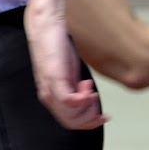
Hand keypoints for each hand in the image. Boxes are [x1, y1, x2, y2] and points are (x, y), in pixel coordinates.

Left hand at [24, 8, 106, 130]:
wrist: (46, 25)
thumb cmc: (57, 46)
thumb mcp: (68, 71)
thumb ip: (75, 87)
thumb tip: (88, 98)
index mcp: (52, 97)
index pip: (70, 123)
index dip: (88, 124)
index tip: (102, 115)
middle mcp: (48, 97)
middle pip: (72, 123)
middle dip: (90, 116)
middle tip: (95, 97)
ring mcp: (50, 89)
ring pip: (71, 116)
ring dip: (88, 107)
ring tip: (90, 88)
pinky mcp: (54, 79)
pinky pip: (69, 102)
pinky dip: (83, 100)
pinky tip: (88, 87)